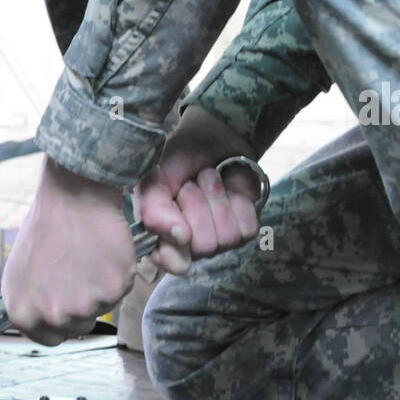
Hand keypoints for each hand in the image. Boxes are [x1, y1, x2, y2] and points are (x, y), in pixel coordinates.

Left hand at [2, 157, 136, 345]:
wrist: (73, 195)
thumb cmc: (47, 225)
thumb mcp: (21, 271)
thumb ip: (31, 302)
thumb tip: (40, 319)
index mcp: (23, 312)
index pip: (49, 338)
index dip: (60, 319)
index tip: (66, 301)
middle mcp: (52, 315)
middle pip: (79, 326)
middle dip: (83, 302)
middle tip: (79, 269)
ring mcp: (84, 305)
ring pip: (103, 306)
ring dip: (101, 285)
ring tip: (88, 254)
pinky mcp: (113, 289)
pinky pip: (122, 288)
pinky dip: (118, 271)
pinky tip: (103, 249)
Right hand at [134, 106, 262, 275]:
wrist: (212, 137)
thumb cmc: (178, 159)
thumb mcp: (155, 178)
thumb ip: (152, 209)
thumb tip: (179, 237)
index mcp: (161, 236)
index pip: (169, 262)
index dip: (175, 243)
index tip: (178, 221)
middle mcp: (190, 245)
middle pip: (202, 246)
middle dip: (197, 204)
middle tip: (192, 185)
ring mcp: (219, 240)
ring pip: (225, 238)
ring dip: (217, 199)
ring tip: (209, 181)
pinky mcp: (244, 229)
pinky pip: (246, 229)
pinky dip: (238, 202)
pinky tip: (229, 189)